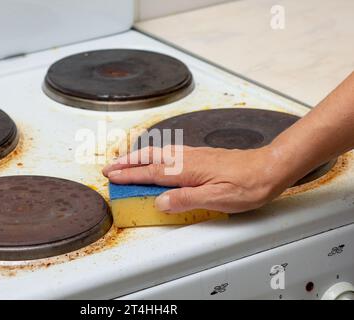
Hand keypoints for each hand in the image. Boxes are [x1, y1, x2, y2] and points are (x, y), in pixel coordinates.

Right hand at [103, 146, 290, 213]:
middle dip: (127, 162)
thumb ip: (186, 199)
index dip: (130, 175)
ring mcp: (194, 155)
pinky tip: (157, 158)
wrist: (268, 168)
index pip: (151, 173)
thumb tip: (160, 202)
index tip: (113, 176)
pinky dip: (154, 155)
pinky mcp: (201, 155)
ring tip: (126, 162)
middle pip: (150, 158)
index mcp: (187, 170)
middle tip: (111, 167)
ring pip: (158, 153)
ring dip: (139, 157)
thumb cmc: (247, 185)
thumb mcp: (217, 199)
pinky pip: (169, 152)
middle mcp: (187, 159)